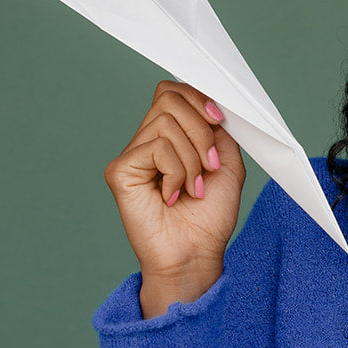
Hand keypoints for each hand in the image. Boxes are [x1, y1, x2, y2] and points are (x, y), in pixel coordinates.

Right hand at [104, 80, 245, 286]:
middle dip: (201, 131)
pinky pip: (156, 147)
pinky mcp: (120, 171)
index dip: (197, 98)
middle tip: (210, 167)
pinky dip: (176, 172)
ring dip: (192, 159)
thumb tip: (210, 101)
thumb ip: (217, 130)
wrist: (197, 255)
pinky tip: (172, 196)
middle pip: (169, 99)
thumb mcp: (227, 165)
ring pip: (166, 124)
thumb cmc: (209, 218)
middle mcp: (146, 142)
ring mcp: (131, 156)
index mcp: (169, 138)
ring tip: (193, 189)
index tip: (219, 120)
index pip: (172, 93)